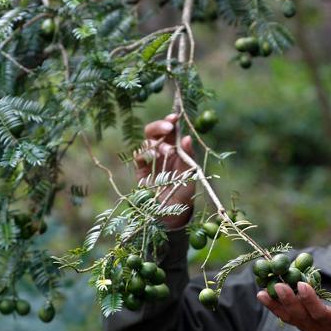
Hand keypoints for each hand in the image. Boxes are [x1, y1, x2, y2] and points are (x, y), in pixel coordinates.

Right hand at [135, 113, 194, 228]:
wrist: (172, 214)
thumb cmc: (184, 192)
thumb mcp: (190, 174)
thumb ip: (188, 156)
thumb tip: (187, 137)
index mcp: (175, 148)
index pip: (171, 130)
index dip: (171, 120)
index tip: (175, 116)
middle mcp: (161, 151)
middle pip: (155, 131)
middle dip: (159, 126)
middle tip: (168, 127)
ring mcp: (150, 160)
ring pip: (147, 141)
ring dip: (157, 142)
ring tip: (167, 152)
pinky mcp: (140, 170)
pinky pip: (139, 155)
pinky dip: (145, 152)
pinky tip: (154, 155)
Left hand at [257, 271, 330, 330]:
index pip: (319, 312)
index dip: (309, 300)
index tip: (302, 284)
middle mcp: (316, 325)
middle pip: (299, 314)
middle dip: (287, 300)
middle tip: (277, 284)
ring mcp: (304, 325)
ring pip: (287, 316)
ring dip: (274, 304)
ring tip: (261, 291)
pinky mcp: (298, 322)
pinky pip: (283, 315)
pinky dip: (272, 305)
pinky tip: (261, 294)